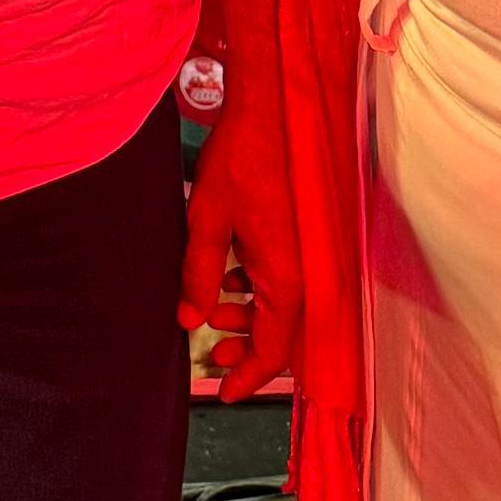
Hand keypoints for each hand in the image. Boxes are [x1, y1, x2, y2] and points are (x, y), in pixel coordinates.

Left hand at [178, 0, 299, 400]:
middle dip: (245, 349)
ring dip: (249, 315)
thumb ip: (199, 274)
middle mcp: (308, 274)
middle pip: (281, 335)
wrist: (276, 106)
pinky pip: (288, 279)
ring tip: (213, 308)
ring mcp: (310, 254)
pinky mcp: (306, 235)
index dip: (248, 377)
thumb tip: (190, 320)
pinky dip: (260, 287)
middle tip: (212, 354)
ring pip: (284, 307)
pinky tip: (230, 273)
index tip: (224, 393)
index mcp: (287, 280)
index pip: (272, 351)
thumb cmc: (242, 158)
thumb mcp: (208, 219)